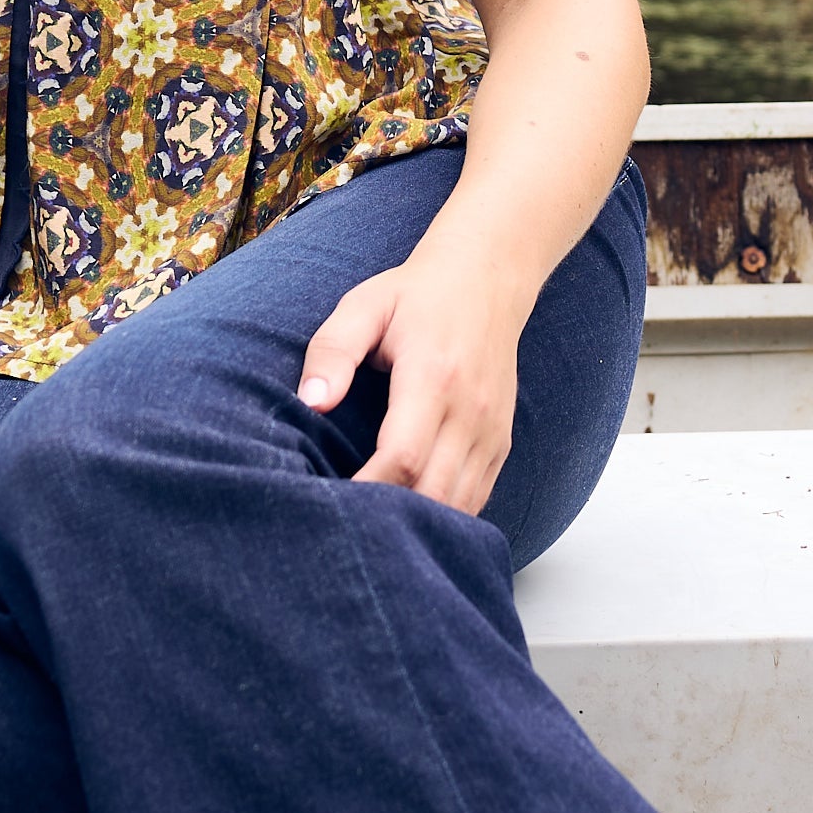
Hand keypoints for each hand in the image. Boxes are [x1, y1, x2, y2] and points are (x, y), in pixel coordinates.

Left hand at [295, 239, 527, 514]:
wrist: (487, 280)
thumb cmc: (417, 296)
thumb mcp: (364, 306)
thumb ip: (333, 351)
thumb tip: (311, 402)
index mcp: (433, 378)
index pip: (404, 457)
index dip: (367, 491)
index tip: (331, 505)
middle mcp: (470, 411)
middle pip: (433, 493)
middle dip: (390, 519)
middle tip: (346, 529)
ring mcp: (491, 431)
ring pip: (460, 504)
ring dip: (420, 524)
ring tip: (375, 532)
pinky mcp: (501, 443)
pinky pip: (477, 498)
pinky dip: (446, 516)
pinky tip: (412, 519)